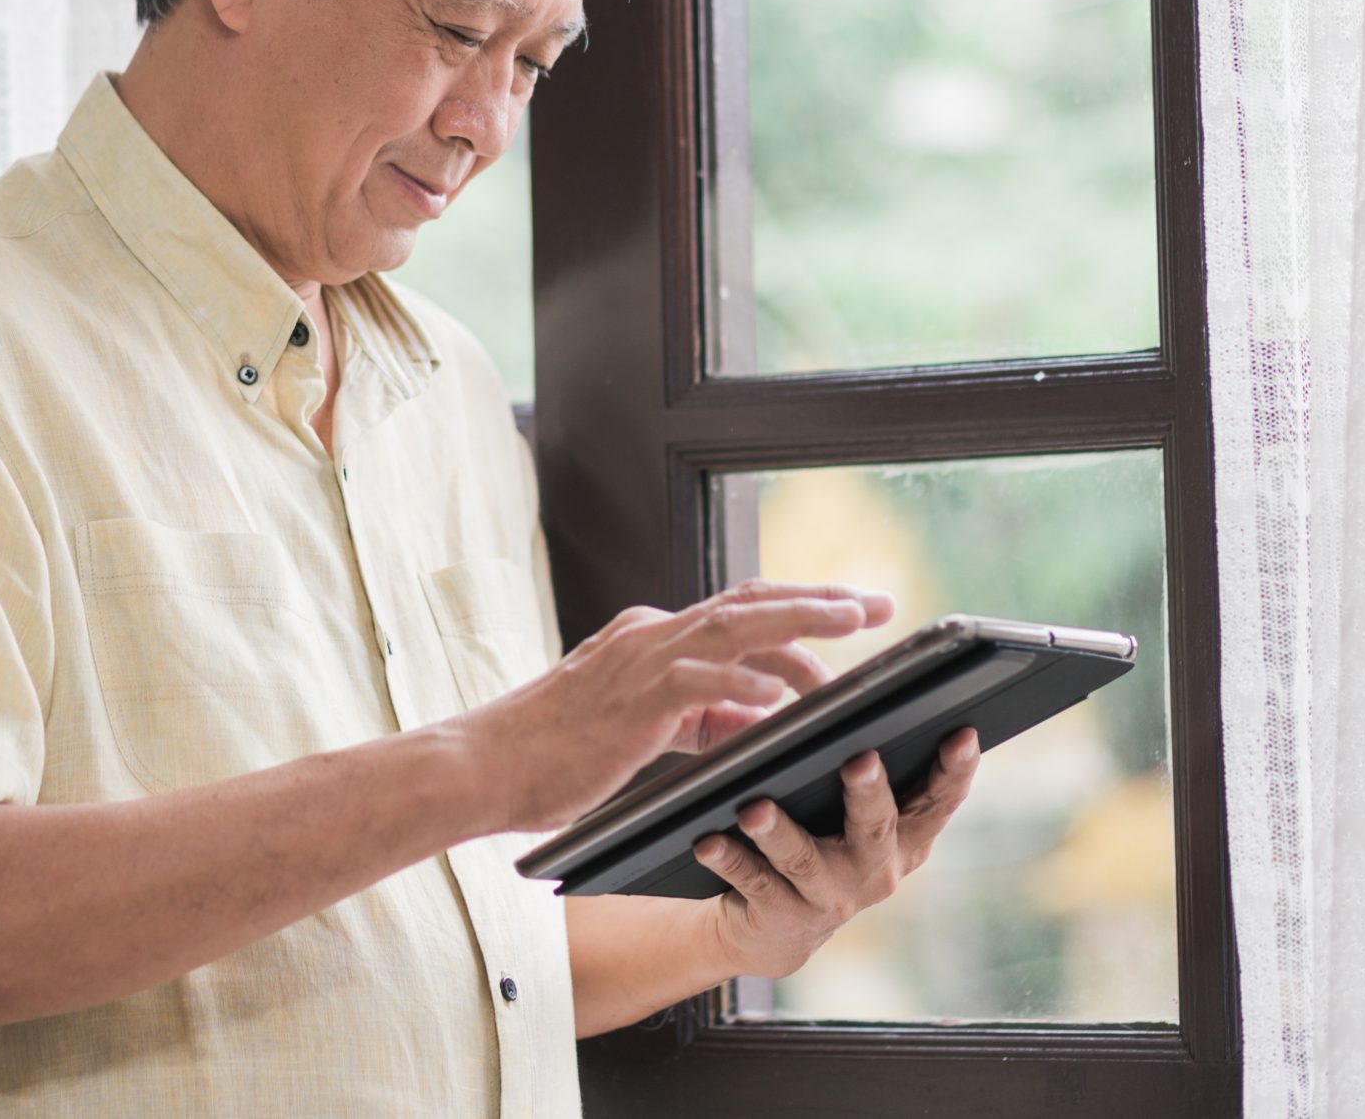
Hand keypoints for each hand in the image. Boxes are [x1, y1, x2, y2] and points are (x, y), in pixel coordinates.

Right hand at [451, 580, 893, 832]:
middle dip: (822, 599)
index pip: (741, 610)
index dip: (802, 605)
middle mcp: (652, 635)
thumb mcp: (642, 730)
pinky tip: (775, 696)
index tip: (855, 610)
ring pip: (733, 626)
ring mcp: (640, 660)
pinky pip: (694, 685)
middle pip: (751, 601)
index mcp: (654, 638)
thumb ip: (697, 717)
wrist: (484, 764)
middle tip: (879, 601)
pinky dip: (738, 686)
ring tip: (852, 623)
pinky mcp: (628, 699)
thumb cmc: (555, 754)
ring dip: (799, 622)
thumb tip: (757, 717)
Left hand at [692, 726, 980, 980]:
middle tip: (860, 759)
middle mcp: (876, 871)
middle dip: (869, 792)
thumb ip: (876, 777)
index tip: (963, 733)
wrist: (777, 928)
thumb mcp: (861, 820)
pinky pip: (753, 882)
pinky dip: (730, 859)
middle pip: (875, 826)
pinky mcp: (783, 916)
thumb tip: (873, 705)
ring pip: (804, 858)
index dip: (956, 770)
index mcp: (905, 838)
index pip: (940, 801)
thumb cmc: (825, 846)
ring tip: (754, 808)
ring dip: (778, 831)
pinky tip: (708, 840)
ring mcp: (830, 897)